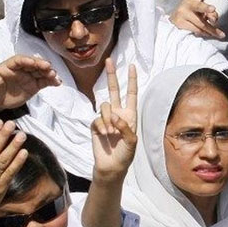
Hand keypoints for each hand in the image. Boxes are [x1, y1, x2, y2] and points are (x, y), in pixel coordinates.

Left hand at [0, 55, 60, 111]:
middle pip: (32, 64)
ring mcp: (28, 77)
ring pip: (40, 72)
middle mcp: (20, 69)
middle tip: (49, 67)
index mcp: (7, 67)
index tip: (33, 63)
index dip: (26, 61)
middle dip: (40, 65)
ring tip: (55, 77)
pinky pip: (44, 81)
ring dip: (48, 73)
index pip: (18, 61)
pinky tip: (57, 83)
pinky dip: (51, 81)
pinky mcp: (33, 85)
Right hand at [90, 59, 137, 180]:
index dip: (131, 80)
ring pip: (104, 106)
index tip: (132, 66)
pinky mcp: (96, 125)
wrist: (110, 166)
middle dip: (111, 76)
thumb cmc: (125, 155)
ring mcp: (106, 119)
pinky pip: (96, 119)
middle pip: (114, 90)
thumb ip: (125, 127)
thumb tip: (114, 115)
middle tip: (109, 60)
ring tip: (111, 132)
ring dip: (108, 119)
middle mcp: (118, 114)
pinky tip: (103, 135)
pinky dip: (101, 126)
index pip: (131, 94)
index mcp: (130, 116)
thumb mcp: (131, 142)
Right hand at [170, 0, 225, 38]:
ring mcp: (183, 14)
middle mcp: (188, 4)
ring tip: (220, 34)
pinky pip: (196, 30)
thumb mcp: (198, 8)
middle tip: (213, 9)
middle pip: (199, 7)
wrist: (173, 19)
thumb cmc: (190, 12)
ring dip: (212, 30)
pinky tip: (209, 35)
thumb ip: (208, 12)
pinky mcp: (181, 24)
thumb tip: (214, 19)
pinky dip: (205, 33)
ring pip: (201, 23)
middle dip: (206, 8)